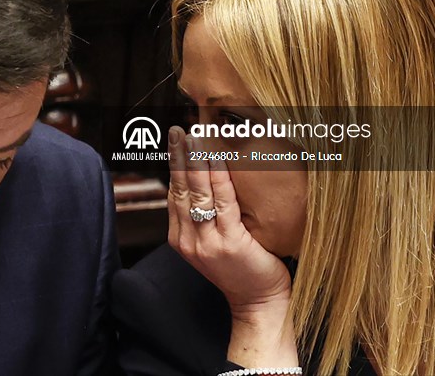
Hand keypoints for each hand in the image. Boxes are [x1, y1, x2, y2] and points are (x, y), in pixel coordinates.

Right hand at [166, 127, 290, 308]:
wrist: (260, 304)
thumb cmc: (243, 270)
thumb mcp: (214, 243)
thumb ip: (205, 218)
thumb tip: (206, 182)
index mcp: (181, 239)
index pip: (174, 195)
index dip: (174, 166)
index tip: (176, 142)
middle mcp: (189, 241)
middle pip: (180, 190)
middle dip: (179, 157)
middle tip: (178, 131)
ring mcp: (207, 243)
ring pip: (198, 192)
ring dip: (195, 161)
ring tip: (194, 137)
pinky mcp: (230, 243)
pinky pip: (223, 202)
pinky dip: (219, 176)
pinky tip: (218, 158)